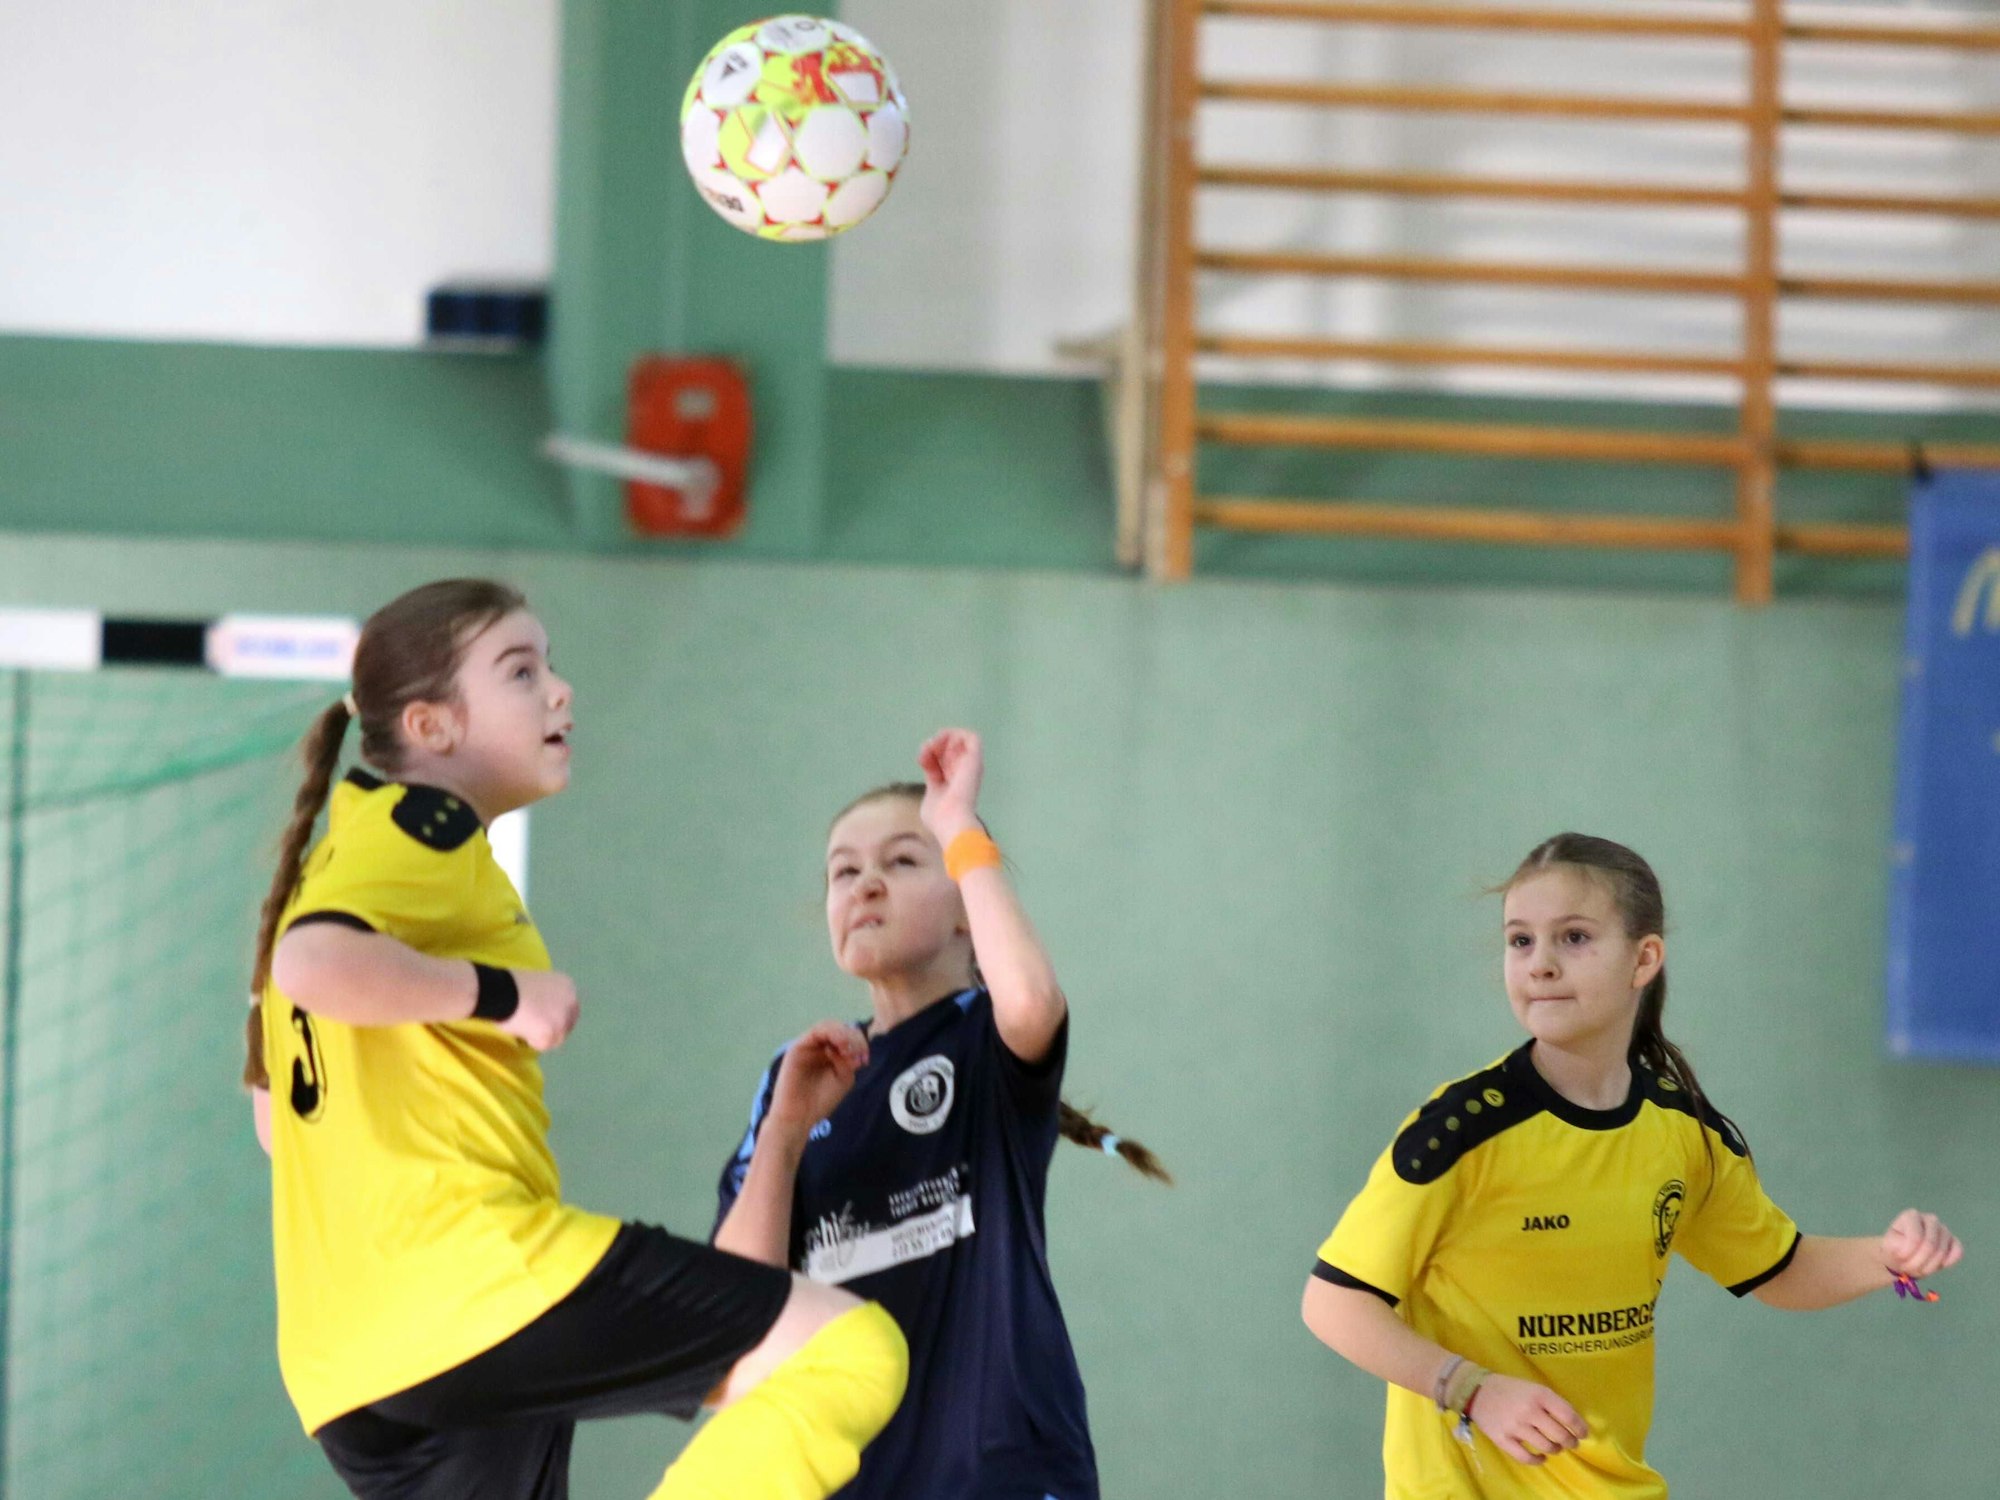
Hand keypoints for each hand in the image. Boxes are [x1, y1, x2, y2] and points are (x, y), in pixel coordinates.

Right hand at [501, 970, 579, 1051]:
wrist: (501, 990)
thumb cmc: (511, 985)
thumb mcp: (537, 984)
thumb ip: (546, 997)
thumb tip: (542, 1012)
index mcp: (568, 985)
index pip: (570, 1009)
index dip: (556, 1017)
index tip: (544, 1022)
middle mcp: (571, 1001)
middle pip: (568, 1025)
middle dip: (553, 1030)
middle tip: (536, 1031)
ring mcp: (563, 1018)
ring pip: (556, 1038)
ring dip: (541, 1037)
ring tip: (524, 1028)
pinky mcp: (552, 1032)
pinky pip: (543, 1045)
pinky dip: (531, 1042)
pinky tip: (521, 1031)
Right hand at [767, 1021, 868, 1137]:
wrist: (799, 1117)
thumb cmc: (821, 1100)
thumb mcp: (844, 1078)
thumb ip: (849, 1060)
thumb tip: (847, 1045)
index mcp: (832, 1053)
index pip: (849, 1037)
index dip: (860, 1043)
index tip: (865, 1060)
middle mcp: (820, 1046)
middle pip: (841, 1028)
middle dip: (855, 1038)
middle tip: (859, 1055)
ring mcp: (808, 1046)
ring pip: (829, 1026)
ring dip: (844, 1034)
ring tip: (849, 1050)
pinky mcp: (797, 1047)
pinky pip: (816, 1031)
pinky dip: (832, 1034)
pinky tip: (840, 1047)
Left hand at [918, 728, 983, 842]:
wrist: (951, 821)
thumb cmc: (940, 817)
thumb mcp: (931, 795)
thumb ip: (931, 780)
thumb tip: (929, 769)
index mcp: (955, 780)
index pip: (943, 759)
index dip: (930, 754)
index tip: (921, 760)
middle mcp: (965, 770)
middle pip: (950, 747)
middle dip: (934, 744)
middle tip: (924, 752)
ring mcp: (971, 763)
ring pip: (961, 738)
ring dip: (943, 738)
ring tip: (931, 747)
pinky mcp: (975, 758)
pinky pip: (970, 736)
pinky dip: (953, 735)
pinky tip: (940, 745)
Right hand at [1468, 1374, 1587, 1465]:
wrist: (1476, 1391)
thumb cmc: (1510, 1389)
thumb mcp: (1533, 1387)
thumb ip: (1551, 1403)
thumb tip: (1573, 1423)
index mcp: (1539, 1395)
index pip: (1568, 1416)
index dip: (1580, 1428)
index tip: (1583, 1433)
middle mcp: (1529, 1411)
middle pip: (1560, 1435)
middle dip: (1570, 1442)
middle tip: (1570, 1443)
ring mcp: (1515, 1427)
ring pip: (1546, 1447)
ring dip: (1555, 1449)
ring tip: (1554, 1447)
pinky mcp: (1503, 1440)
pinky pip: (1526, 1458)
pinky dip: (1538, 1460)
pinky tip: (1541, 1457)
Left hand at [1882, 1208, 1962, 1279]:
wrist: (1904, 1258)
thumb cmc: (1895, 1249)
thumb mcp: (1888, 1247)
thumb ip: (1894, 1245)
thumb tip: (1907, 1247)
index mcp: (1911, 1216)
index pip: (1916, 1238)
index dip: (1908, 1253)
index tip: (1900, 1259)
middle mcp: (1930, 1219)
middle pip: (1930, 1245)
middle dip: (1919, 1262)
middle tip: (1909, 1268)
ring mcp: (1944, 1230)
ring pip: (1942, 1252)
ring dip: (1929, 1266)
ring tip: (1919, 1268)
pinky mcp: (1954, 1241)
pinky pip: (1957, 1252)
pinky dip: (1947, 1262)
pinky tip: (1937, 1265)